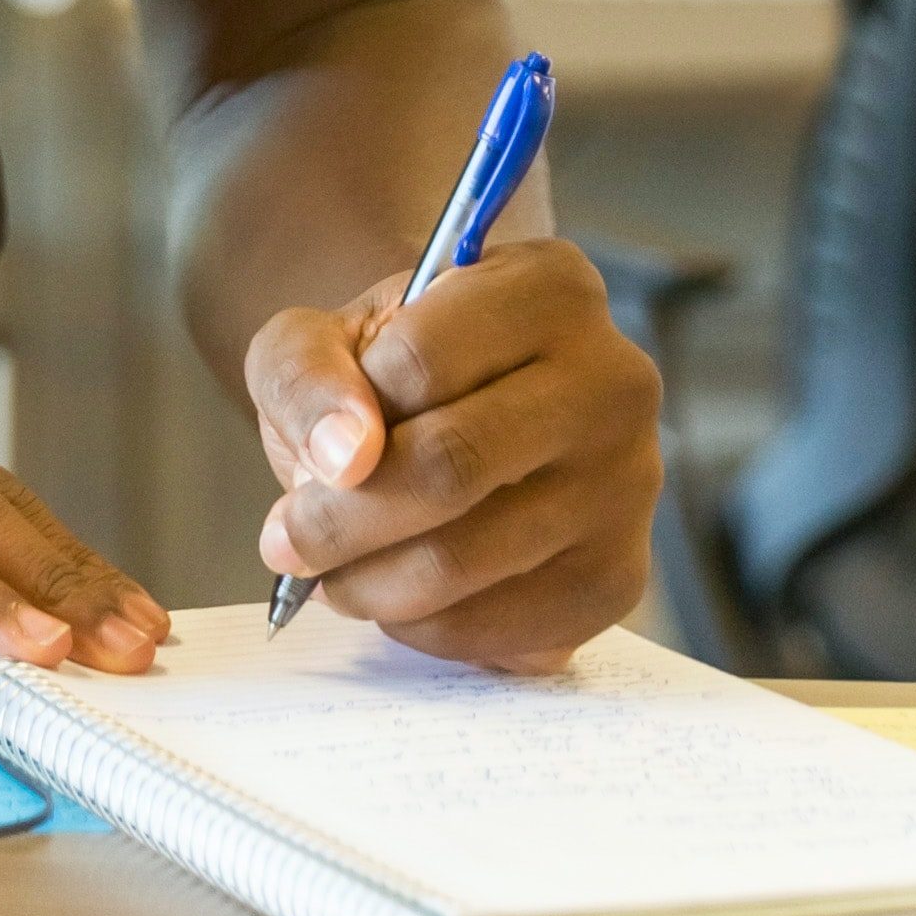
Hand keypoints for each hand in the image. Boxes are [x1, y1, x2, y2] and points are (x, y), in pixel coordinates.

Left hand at [248, 238, 658, 663]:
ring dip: (370, 581)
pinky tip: (396, 593)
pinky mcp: (619, 578)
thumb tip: (345, 456)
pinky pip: (505, 627)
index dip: (343, 417)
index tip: (311, 451)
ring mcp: (629, 485)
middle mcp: (614, 380)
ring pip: (470, 557)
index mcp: (548, 288)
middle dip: (342, 521)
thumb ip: (307, 374)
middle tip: (286, 542)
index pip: (420, 361)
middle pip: (451, 466)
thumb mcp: (318, 338)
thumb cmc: (386, 371)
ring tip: (331, 570)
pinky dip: (424, 626)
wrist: (454, 417)